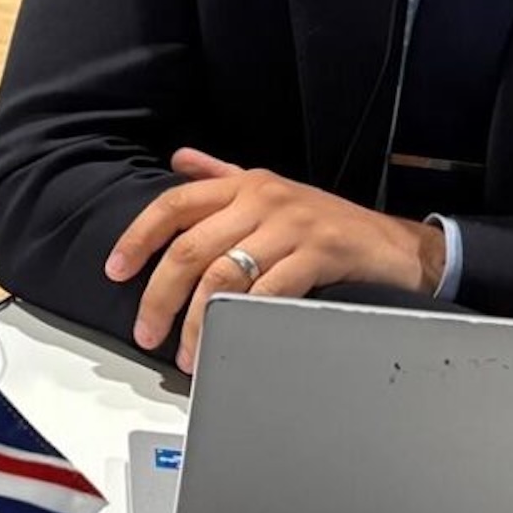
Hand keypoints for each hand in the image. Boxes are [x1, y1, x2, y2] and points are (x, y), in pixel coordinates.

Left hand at [106, 147, 442, 372]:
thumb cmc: (328, 222)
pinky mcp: (320, 253)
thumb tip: (179, 160)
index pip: (174, 205)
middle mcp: (263, 199)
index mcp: (245, 184)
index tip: (115, 271)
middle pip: (191, 247)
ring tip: (186, 352)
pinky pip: (269, 290)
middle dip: (160, 295)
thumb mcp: (272, 190)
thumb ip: (222, 176)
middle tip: (146, 332)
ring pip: (224, 274)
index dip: (139, 237)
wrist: (397, 245)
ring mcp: (292, 225)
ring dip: (196, 319)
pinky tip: (229, 341)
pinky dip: (242, 319)